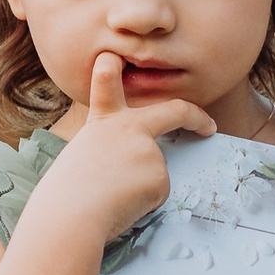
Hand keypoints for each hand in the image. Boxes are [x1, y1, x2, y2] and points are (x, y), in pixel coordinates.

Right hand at [34, 51, 213, 248]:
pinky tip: (122, 205)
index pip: (107, 83)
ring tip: (110, 196)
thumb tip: (134, 167)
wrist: (69, 215)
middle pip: (173, 111)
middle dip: (195, 118)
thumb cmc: (66, 195)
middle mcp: (128, 127)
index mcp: (102, 122)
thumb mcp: (83, 156)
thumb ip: (111, 149)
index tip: (119, 59)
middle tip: (208, 126)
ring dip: (141, 189)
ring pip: (156, 173)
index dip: (114, 69)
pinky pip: (158, 194)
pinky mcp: (159, 174)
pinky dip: (144, 204)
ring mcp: (147, 149)